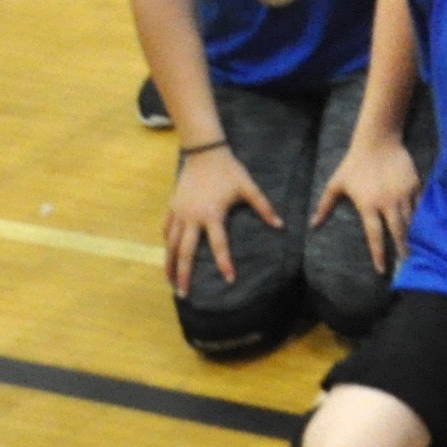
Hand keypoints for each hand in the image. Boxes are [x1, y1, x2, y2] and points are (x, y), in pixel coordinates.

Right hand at [166, 141, 282, 292]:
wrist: (204, 152)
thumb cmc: (229, 170)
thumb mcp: (248, 187)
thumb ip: (264, 207)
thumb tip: (281, 224)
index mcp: (212, 215)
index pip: (219, 245)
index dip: (225, 263)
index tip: (229, 280)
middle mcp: (192, 217)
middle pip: (184, 252)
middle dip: (183, 274)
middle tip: (183, 294)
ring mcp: (179, 213)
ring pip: (170, 244)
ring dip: (169, 264)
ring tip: (170, 282)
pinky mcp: (172, 206)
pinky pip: (166, 229)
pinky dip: (166, 243)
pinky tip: (167, 254)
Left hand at [315, 132, 421, 273]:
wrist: (378, 141)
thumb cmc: (354, 164)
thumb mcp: (335, 184)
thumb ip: (325, 205)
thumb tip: (313, 224)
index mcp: (368, 206)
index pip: (374, 236)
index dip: (378, 254)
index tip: (382, 270)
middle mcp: (387, 203)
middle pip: (398, 232)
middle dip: (402, 249)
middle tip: (406, 263)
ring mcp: (403, 194)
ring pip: (411, 220)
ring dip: (413, 235)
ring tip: (416, 248)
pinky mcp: (414, 185)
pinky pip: (419, 205)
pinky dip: (421, 216)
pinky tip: (424, 226)